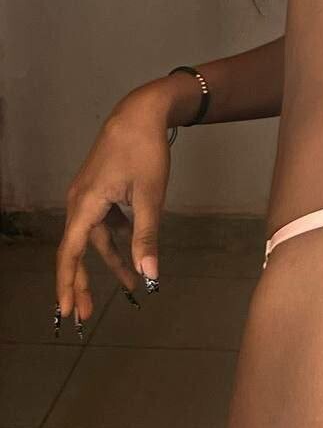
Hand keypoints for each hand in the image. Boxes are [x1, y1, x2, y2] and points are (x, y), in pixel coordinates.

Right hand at [55, 83, 171, 335]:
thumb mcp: (150, 196)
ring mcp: (88, 194)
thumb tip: (149, 274)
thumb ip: (147, 236)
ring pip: (94, 237)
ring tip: (127, 287)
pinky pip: (103, 222)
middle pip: (77, 250)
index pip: (70, 254)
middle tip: (86, 315)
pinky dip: (115, 239)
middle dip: (82, 282)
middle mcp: (79, 202)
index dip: (68, 284)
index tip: (67, 311)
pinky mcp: (99, 188)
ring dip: (108, 261)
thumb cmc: (145, 151)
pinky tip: (131, 251)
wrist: (141, 111)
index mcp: (85, 205)